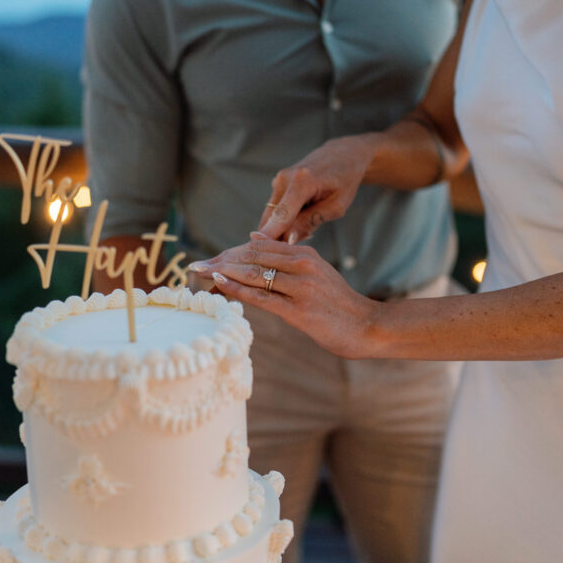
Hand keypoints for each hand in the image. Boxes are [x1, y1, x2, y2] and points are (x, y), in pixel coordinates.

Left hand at [190, 236, 380, 359]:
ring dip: (224, 273)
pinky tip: (221, 284)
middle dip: (222, 260)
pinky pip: (262, 298)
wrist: (365, 326)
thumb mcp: (315, 271)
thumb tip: (253, 236)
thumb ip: (285, 256)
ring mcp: (300, 288)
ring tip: (202, 272)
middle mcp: (302, 266)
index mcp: (305, 254)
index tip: (210, 258)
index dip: (231, 252)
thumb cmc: (337, 302)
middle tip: (197, 264)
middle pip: (253, 258)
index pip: (260, 247)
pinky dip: (238, 290)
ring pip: (254, 275)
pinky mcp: (299, 311)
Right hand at [258, 134, 376, 243]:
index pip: (281, 216)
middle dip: (278, 237)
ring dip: (284, 228)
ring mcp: (278, 179)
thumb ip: (310, 222)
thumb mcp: (336, 206)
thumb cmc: (345, 181)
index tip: (262, 254)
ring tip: (309, 227)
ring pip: (271, 216)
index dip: (271, 237)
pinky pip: (275, 209)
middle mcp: (284, 178)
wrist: (343, 154)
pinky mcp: (277, 183)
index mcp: (302, 182)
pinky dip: (286, 219)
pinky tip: (305, 217)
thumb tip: (287, 239)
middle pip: (271, 218)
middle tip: (297, 248)